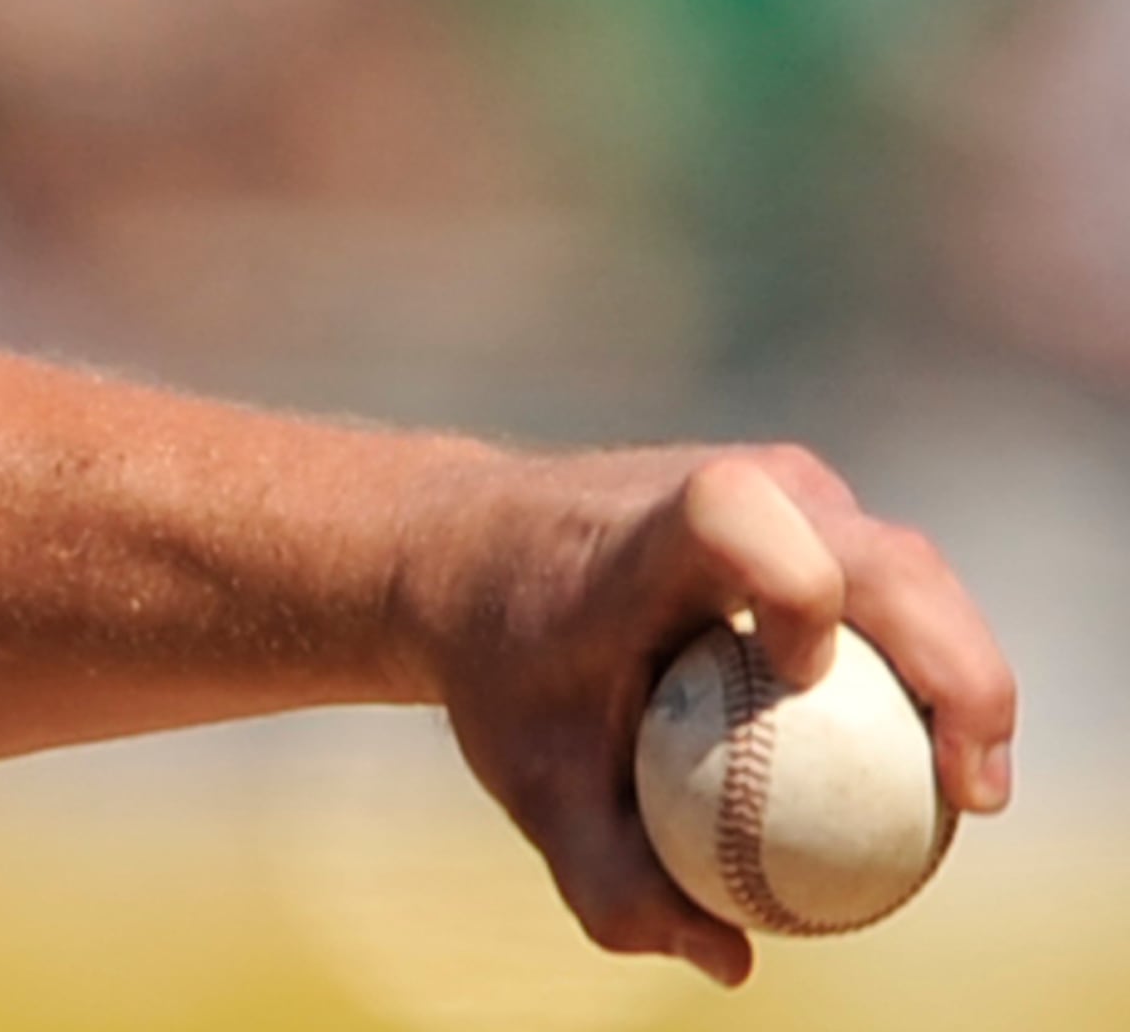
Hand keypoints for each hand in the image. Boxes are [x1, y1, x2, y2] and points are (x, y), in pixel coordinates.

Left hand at [400, 444, 1015, 984]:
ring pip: (909, 568)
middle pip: (875, 554)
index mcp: (648, 535)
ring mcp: (785, 487)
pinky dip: (926, 660)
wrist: (476, 557)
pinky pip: (893, 583)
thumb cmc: (505, 671)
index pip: (731, 516)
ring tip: (973, 790)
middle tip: (972, 794)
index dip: (790, 580)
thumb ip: (610, 876)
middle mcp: (732, 486)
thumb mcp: (530, 780)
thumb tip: (728, 962)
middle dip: (951, 664)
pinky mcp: (814, 505)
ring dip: (961, 670)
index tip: (802, 673)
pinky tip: (938, 759)